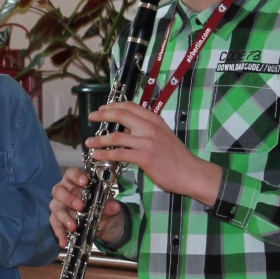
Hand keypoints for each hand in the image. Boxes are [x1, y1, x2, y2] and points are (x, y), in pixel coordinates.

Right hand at [49, 167, 125, 248]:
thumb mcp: (108, 206)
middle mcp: (64, 192)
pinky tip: (64, 242)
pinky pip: (55, 226)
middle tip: (80, 207)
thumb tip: (115, 206)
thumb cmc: (101, 206)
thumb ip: (109, 205)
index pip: (71, 174)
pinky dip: (60, 234)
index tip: (85, 181)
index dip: (76, 176)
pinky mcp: (57, 220)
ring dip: (64, 218)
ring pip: (56, 209)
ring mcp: (59, 206)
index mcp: (76, 182)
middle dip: (69, 199)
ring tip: (73, 227)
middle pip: (59, 191)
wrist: (104, 223)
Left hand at [85, 102, 222, 206]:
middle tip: (91, 117)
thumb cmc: (177, 157)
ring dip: (99, 139)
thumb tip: (127, 130)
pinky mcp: (145, 157)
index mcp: (155, 120)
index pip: (130, 106)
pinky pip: (119, 153)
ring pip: (116, 135)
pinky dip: (105, 154)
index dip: (112, 106)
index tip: (101, 109)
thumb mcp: (163, 136)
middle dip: (102, 115)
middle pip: (121, 115)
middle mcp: (150, 127)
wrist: (191, 172)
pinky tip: (97, 156)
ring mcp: (147, 141)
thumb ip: (146, 130)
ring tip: (88, 143)